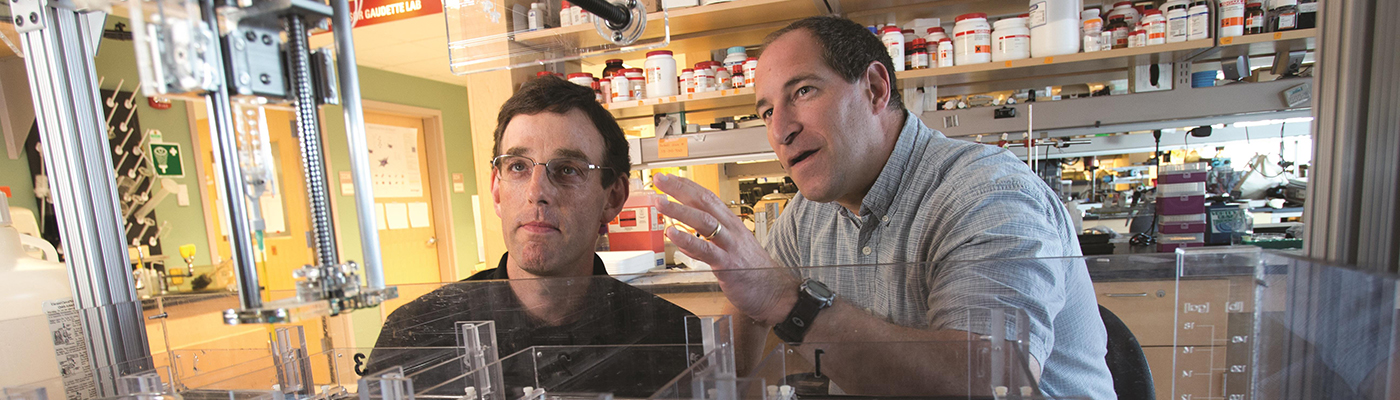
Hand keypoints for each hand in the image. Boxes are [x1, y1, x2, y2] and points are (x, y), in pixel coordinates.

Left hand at [654, 174, 798, 325]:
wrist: (775, 291)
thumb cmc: (753, 270)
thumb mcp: (731, 249)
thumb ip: (707, 242)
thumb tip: (685, 241)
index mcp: (731, 223)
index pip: (707, 197)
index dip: (687, 186)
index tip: (669, 178)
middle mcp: (731, 230)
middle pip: (704, 202)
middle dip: (680, 189)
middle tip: (660, 180)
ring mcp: (730, 245)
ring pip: (704, 221)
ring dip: (680, 210)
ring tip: (661, 203)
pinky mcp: (728, 264)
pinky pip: (706, 250)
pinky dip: (688, 241)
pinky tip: (673, 235)